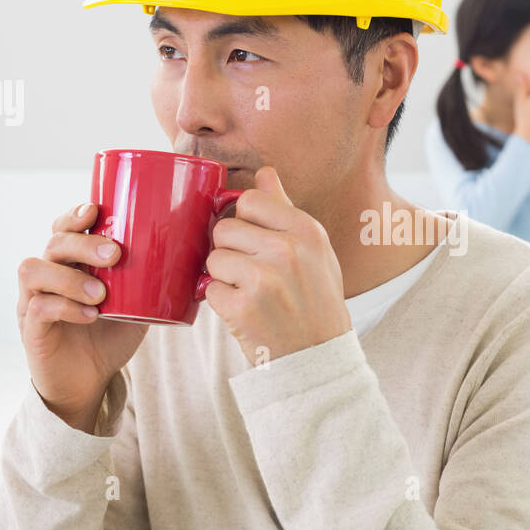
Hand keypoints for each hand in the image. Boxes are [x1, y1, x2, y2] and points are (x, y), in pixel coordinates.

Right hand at [17, 202, 149, 431]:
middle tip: (115, 255)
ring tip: (101, 293)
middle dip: (84, 244)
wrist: (88, 381)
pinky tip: (91, 316)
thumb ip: (156, 284)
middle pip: (54, 242)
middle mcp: (48, 275)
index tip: (96, 211)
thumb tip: (200, 266)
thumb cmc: (110, 336)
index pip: (64, 227)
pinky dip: (66, 308)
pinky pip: (38, 308)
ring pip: (34, 269)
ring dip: (69, 276)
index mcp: (72, 263)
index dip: (75, 214)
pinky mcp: (31, 328)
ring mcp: (33, 300)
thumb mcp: (139, 304)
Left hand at [201, 166, 351, 364]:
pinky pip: (210, 289)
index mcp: (307, 230)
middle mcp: (287, 250)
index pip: (250, 200)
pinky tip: (245, 312)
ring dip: (223, 276)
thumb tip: (264, 172)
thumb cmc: (315, 300)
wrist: (319, 357)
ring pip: (214, 258)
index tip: (253, 240)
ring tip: (250, 293)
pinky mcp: (242, 308)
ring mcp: (264, 279)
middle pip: (225, 228)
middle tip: (252, 274)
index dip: (243, 219)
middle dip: (231, 250)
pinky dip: (220, 302)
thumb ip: (285, 210)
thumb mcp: (315, 251)